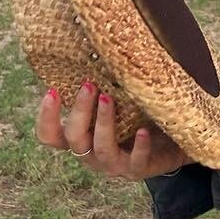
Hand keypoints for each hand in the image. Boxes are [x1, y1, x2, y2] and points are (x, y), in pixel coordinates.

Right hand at [35, 82, 194, 179]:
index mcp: (81, 137)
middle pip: (74, 138)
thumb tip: (94, 48)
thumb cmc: (137, 114)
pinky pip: (135, 162)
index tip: (52, 91)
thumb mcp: (117, 98)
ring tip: (110, 98)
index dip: (46, 118)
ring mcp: (113, 165)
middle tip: (89, 85)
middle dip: (79, 111)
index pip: (50, 135)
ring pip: (101, 149)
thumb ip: (101, 85)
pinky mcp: (138, 170)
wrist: (173, 141)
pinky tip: (144, 131)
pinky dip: (138, 146)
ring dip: (104, 123)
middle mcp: (91, 154)